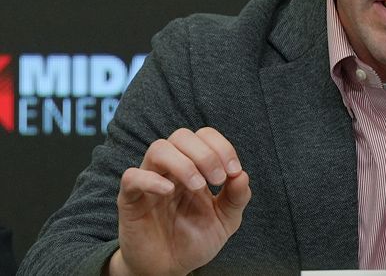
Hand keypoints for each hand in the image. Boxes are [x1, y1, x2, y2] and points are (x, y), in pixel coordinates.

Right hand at [108, 127, 251, 275]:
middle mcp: (171, 168)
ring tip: (198, 186)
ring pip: (158, 148)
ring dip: (183, 163)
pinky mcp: (130, 200)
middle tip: (218, 180)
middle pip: (181, 135)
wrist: (170, 269)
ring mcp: (149, 181)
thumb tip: (242, 175)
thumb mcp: (226, 220)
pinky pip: (132, 177)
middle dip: (205, 153)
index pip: (204, 136)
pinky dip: (151, 180)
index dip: (221, 147)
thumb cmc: (195, 239)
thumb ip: (237, 197)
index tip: (233, 171)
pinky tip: (169, 192)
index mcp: (194, 167)